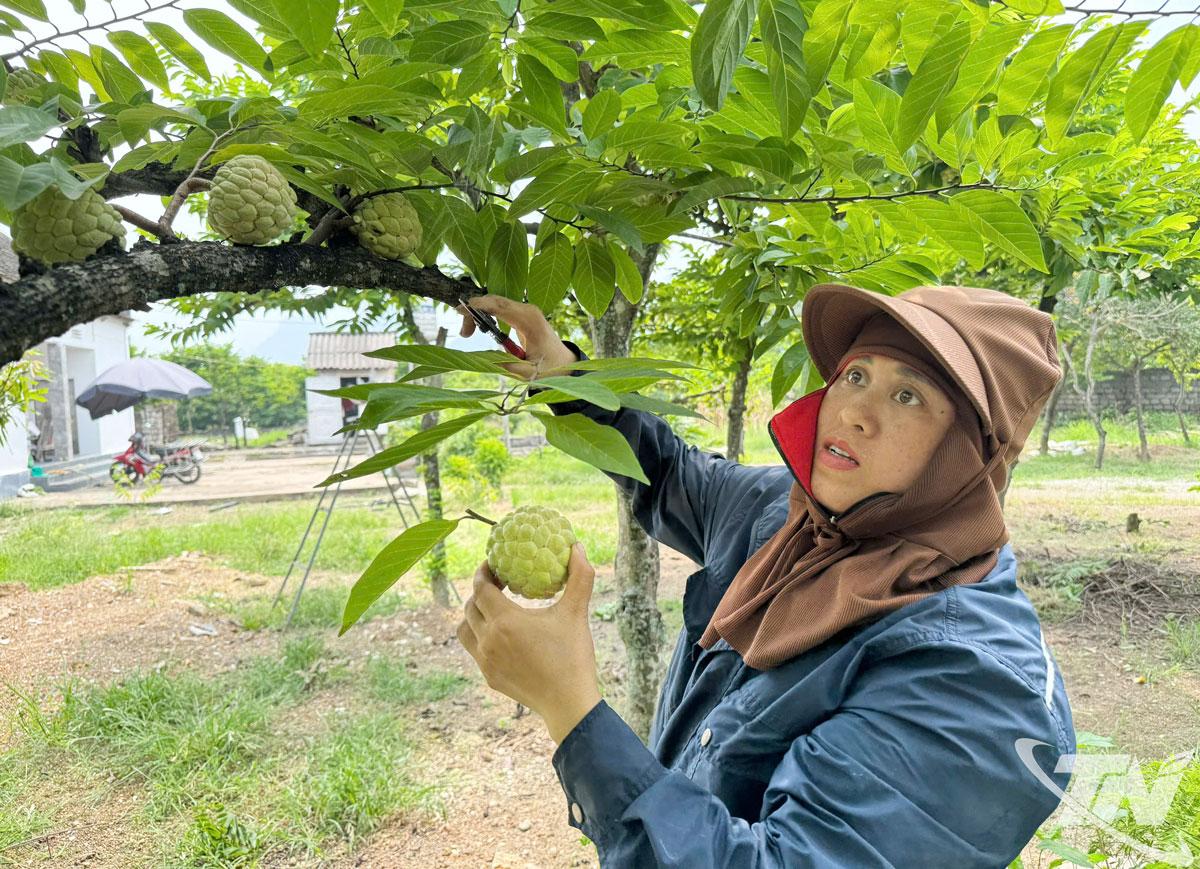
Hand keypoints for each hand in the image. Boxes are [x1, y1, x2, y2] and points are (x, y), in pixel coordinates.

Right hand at [456, 295, 578, 380]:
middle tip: (464, 334)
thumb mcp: (526, 373)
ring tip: (467, 333)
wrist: (564, 363)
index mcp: (530, 321)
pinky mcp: (522, 313)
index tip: (460, 311)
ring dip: (479, 313)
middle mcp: (528, 310)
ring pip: (495, 302)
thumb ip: (505, 365)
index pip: (500, 306)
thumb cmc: (549, 368)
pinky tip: (479, 326)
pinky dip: (486, 314)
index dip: (479, 306)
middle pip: (494, 301)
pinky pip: (500, 307)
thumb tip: (482, 359)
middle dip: (474, 312)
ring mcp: (526, 309)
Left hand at [457, 543, 601, 744]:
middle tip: (498, 584)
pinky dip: (480, 636)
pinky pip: (474, 649)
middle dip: (480, 591)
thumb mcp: (577, 613)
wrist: (568, 703)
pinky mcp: (489, 676)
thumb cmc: (572, 656)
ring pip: (464, 629)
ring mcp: (485, 661)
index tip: (494, 565)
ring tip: (494, 609)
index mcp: (505, 621)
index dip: (484, 573)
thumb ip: (580, 576)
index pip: (480, 588)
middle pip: (470, 606)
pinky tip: (501, 634)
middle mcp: (488, 640)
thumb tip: (577, 546)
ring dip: (474, 614)